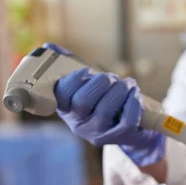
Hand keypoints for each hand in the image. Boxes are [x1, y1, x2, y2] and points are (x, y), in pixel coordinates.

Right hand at [44, 43, 164, 166]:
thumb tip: (49, 47)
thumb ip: (68, 64)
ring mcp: (99, 134)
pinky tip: (135, 93)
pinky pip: (127, 121)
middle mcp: (80, 124)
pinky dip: (133, 103)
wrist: (130, 127)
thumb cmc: (103, 99)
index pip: (61, 95)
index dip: (74, 80)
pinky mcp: (120, 138)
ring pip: (105, 110)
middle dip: (100, 83)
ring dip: (119, 90)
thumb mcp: (86, 84)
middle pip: (83, 101)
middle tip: (111, 77)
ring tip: (127, 84)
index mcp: (67, 109)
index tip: (88, 71)